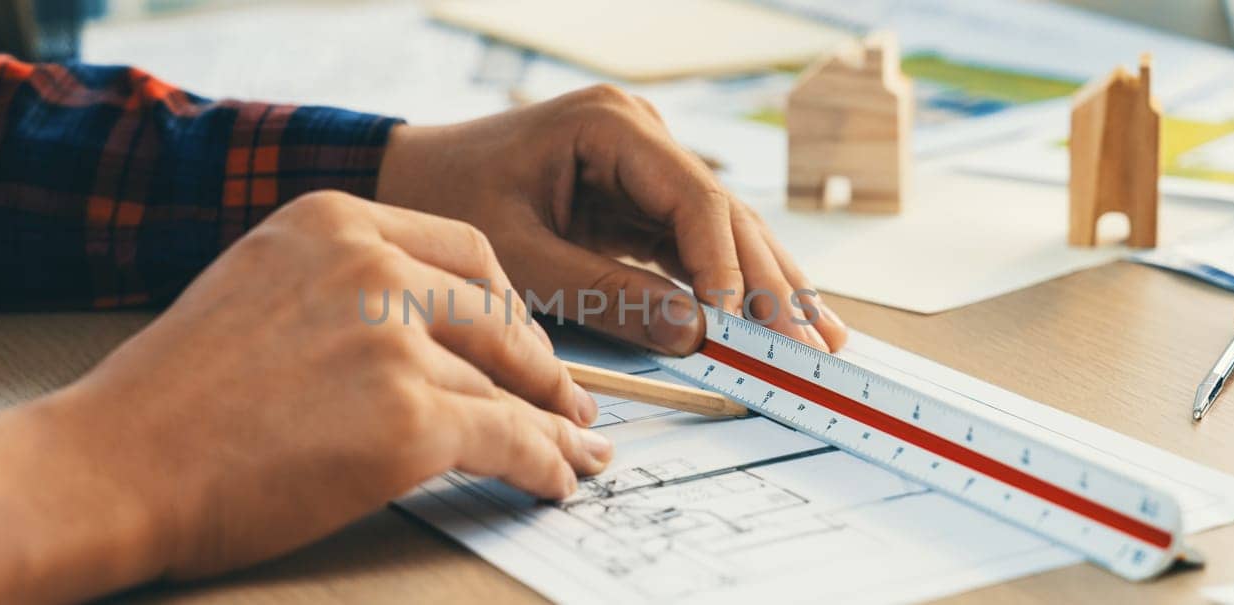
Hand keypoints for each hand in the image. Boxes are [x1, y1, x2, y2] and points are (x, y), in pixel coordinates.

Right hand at [0, 192, 610, 603]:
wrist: (111, 464)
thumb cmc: (172, 397)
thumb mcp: (258, 289)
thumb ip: (342, 290)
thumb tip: (425, 333)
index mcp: (332, 219)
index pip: (463, 250)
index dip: (507, 303)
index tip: (526, 340)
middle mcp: (370, 263)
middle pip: (497, 311)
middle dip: (541, 364)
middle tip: (569, 401)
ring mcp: (393, 338)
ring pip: (504, 382)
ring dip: (550, 422)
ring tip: (574, 449)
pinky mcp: (410, 417)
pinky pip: (510, 438)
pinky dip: (545, 464)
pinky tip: (555, 480)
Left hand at [377, 85, 848, 354]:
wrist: (410, 178)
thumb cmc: (452, 200)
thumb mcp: (520, 256)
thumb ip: (606, 293)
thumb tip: (694, 333)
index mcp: (611, 127)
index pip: (695, 199)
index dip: (728, 266)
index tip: (748, 325)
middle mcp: (641, 136)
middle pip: (725, 215)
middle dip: (772, 283)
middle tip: (815, 343)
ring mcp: (646, 166)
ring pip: (723, 232)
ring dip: (769, 287)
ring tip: (823, 337)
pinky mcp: (640, 199)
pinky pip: (697, 246)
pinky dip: (732, 287)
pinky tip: (775, 321)